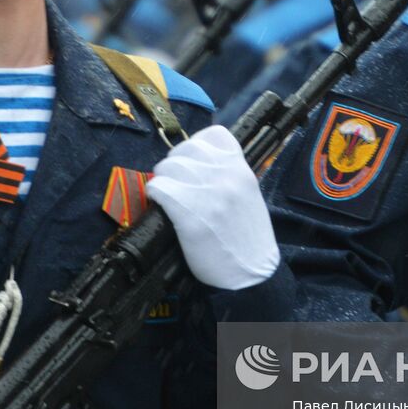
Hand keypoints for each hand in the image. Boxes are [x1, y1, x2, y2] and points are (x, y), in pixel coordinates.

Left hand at [148, 125, 279, 289]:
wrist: (252, 274)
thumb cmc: (248, 238)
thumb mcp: (247, 195)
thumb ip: (227, 175)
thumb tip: (196, 164)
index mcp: (241, 168)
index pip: (213, 135)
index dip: (196, 145)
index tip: (191, 162)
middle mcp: (225, 176)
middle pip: (184, 150)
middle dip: (175, 165)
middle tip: (175, 182)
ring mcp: (207, 194)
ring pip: (167, 167)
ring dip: (163, 180)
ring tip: (169, 195)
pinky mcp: (189, 215)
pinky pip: (159, 188)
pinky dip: (155, 195)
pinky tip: (161, 205)